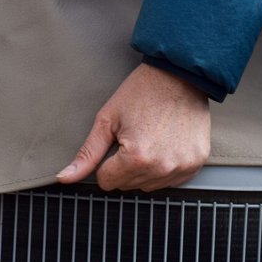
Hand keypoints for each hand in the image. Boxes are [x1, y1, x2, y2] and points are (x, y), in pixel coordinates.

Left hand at [55, 62, 211, 191]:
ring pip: (148, 185)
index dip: (106, 162)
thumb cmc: (142, 93)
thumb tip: (64, 178)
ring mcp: (182, 167)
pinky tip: (164, 144)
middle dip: (124, 166)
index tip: (116, 142)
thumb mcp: (106, 121)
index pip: (106, 181)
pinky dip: (164, 168)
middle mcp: (162, 167)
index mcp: (137, 158)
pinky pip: (171, 180)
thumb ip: (87, 154)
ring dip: (144, 169)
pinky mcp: (196, 163)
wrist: (179, 75)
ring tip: (150, 139)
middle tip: (134, 137)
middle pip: (127, 185)